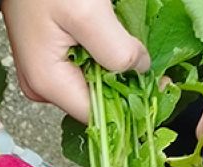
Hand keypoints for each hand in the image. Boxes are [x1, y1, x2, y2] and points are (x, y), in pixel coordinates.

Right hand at [0, 0, 148, 121]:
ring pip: (92, 84)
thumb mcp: (87, 13)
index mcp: (48, 82)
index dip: (130, 106)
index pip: (97, 117)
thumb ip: (116, 49)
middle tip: (153, 66)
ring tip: (136, 52)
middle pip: (95, 102)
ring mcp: (44, 71)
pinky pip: (84, 68)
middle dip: (125, 86)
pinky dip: (104, 58)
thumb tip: (139, 70)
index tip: (159, 88)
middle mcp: (42, 84)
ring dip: (116, 71)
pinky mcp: (49, 56)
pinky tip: (116, 42)